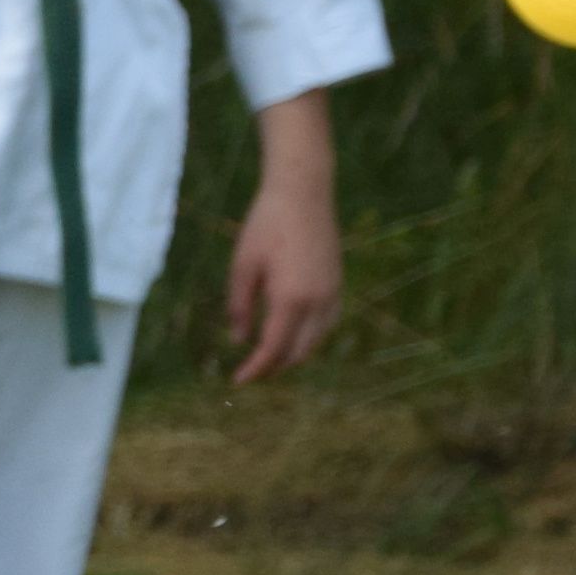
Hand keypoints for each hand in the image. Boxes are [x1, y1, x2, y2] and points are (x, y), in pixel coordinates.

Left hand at [219, 90, 339, 383]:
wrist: (303, 193)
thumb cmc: (267, 226)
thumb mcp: (243, 265)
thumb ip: (240, 306)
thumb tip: (239, 340)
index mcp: (291, 298)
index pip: (273, 349)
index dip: (255, 370)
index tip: (237, 381)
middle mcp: (317, 302)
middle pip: (297, 352)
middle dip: (273, 367)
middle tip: (250, 372)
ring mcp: (333, 294)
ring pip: (315, 341)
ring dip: (292, 354)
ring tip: (267, 357)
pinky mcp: (338, 285)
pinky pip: (326, 324)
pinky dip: (308, 337)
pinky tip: (291, 334)